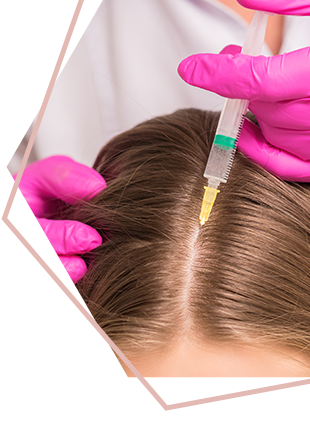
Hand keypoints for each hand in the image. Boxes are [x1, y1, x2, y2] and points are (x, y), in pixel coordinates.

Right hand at [5, 156, 105, 348]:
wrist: (27, 227)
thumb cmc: (34, 203)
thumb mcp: (44, 180)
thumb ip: (65, 179)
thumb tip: (97, 189)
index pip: (18, 237)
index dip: (55, 239)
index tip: (90, 238)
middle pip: (4, 287)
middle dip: (44, 279)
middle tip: (80, 268)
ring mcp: (1, 297)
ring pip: (14, 318)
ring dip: (51, 304)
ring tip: (82, 283)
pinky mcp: (14, 321)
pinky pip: (31, 334)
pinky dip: (55, 322)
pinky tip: (74, 299)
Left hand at [178, 0, 309, 181]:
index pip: (263, 78)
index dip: (220, 73)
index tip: (192, 67)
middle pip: (266, 107)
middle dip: (242, 86)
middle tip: (239, 66)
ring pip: (274, 136)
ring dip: (256, 113)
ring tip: (263, 91)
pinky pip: (290, 168)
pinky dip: (263, 152)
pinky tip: (254, 133)